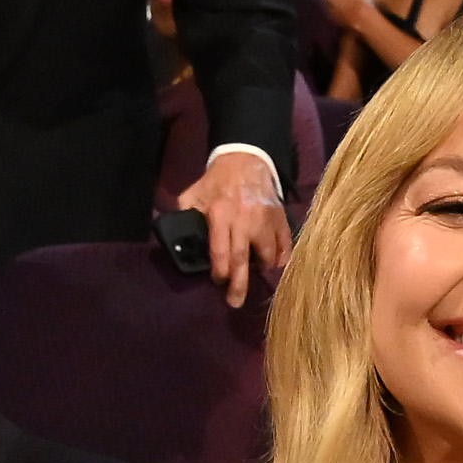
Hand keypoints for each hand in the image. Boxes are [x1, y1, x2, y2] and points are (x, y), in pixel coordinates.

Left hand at [177, 148, 291, 306]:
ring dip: (261, 268)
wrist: (246, 159)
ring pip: (267, 254)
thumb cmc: (217, 181)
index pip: (220, 251)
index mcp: (220, 215)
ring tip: (256, 273)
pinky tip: (276, 263)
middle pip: (242, 259)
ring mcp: (265, 220)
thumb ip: (185, 216)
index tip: (218, 281)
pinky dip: (281, 257)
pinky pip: (285, 244)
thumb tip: (178, 241)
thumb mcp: (193, 194)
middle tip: (235, 303)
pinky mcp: (280, 218)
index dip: (220, 271)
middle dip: (239, 284)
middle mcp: (244, 220)